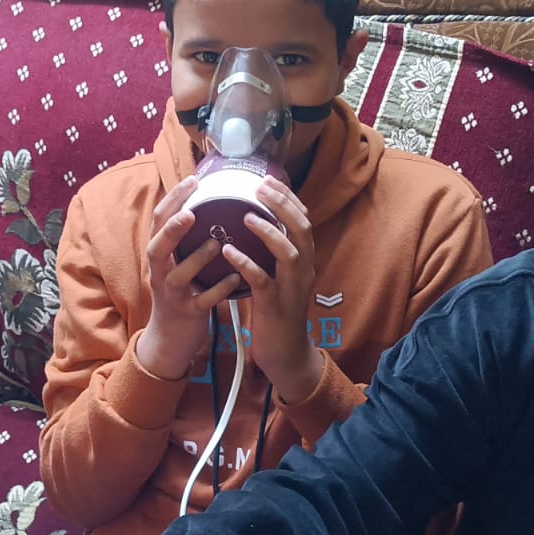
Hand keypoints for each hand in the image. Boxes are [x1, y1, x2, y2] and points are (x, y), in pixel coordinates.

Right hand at [136, 176, 242, 380]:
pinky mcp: (188, 314)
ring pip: (179, 275)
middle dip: (172, 229)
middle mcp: (161, 273)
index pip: (159, 222)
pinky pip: (202, 301)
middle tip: (191, 212)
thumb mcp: (176, 262)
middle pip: (157, 247)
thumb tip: (206, 201)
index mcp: (160, 256)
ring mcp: (173, 295)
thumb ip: (185, 238)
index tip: (192, 180)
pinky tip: (235, 279)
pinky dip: (218, 290)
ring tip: (216, 243)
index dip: (173, 200)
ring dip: (196, 258)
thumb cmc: (180, 292)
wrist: (170, 338)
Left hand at [222, 177, 321, 402]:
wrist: (285, 354)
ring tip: (246, 217)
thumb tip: (252, 225)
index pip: (303, 221)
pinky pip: (262, 281)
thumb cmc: (276, 313)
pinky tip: (230, 253)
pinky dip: (246, 265)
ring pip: (288, 253)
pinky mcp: (275, 307)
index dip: (288, 198)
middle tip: (259, 188)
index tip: (269, 180)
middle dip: (282, 205)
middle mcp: (303, 271)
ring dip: (268, 232)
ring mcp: (291, 289)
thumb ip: (271, 254)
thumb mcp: (279, 277)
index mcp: (304, 261)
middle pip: (301, 229)